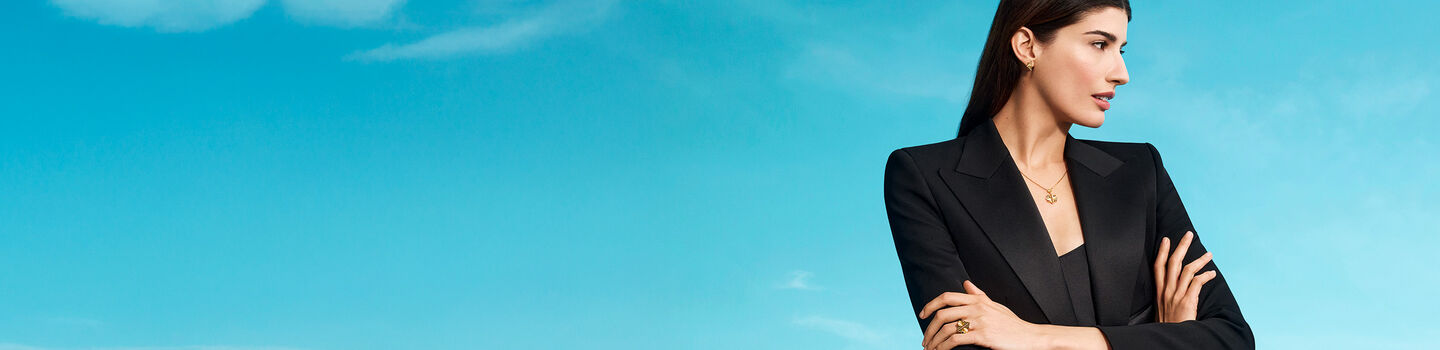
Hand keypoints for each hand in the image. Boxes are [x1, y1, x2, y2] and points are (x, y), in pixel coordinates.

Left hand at [918, 280, 1041, 349]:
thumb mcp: (995, 306)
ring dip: (935, 341)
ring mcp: (980, 322)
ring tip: (931, 349)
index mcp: (977, 300)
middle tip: (925, 340)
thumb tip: (966, 283)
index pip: (946, 297)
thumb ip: (979, 295)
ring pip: (947, 329)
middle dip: (929, 329)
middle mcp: (977, 308)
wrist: (1031, 337)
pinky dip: (944, 347)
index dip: (931, 304)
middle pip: (942, 314)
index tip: (922, 315)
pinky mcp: (983, 336)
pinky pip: (956, 340)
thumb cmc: (1013, 324)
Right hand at [1154, 231, 1216, 322]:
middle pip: (1173, 262)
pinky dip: (1206, 275)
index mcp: (1159, 292)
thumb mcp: (1162, 309)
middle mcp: (1167, 291)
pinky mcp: (1187, 301)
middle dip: (1181, 246)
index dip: (1161, 251)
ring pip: (1187, 270)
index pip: (1158, 266)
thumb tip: (1176, 286)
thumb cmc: (1169, 326)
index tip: (1166, 239)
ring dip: (1200, 260)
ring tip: (1209, 254)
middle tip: (1188, 234)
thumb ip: (1168, 296)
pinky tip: (1212, 274)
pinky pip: (1197, 282)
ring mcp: (1176, 295)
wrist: (1171, 338)